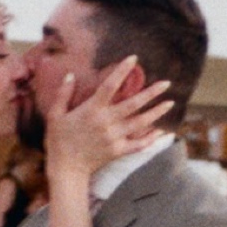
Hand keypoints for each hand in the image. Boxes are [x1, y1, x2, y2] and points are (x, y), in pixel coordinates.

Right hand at [45, 61, 174, 179]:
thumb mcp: (55, 115)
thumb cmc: (58, 140)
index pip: (110, 85)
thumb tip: (70, 75)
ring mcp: (114, 137)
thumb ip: (63, 94)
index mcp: (92, 110)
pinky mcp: (118, 151)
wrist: (66, 168)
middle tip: (167, 83)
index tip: (134, 58)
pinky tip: (161, 132)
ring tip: (170, 103)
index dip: (122, 71)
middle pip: (133, 104)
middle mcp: (106, 122)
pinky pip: (138, 145)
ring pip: (140, 123)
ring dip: (156, 112)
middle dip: (151, 93)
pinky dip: (150, 139)